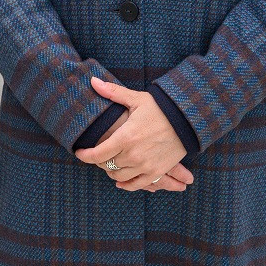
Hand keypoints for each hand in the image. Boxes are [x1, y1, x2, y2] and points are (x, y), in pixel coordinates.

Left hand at [74, 76, 193, 192]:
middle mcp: (133, 155)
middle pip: (106, 165)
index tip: (79, 152)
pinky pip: (135, 185)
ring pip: (118, 176)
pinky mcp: (156, 172)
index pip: (97, 154)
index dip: (85, 155)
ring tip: (109, 163)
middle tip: (97, 153)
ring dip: (111, 171)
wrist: (187, 120)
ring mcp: (145, 166)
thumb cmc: (160, 108)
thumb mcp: (136, 99)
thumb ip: (112, 92)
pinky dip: (125, 184)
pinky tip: (121, 181)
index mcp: (125, 137)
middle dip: (99, 160)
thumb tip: (93, 81)